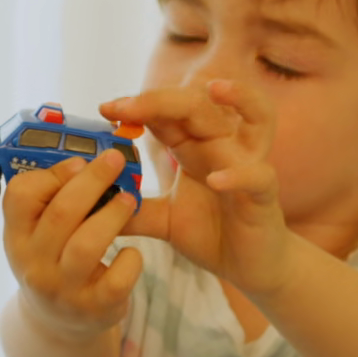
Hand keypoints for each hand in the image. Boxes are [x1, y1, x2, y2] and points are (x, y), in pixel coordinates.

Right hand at [1, 149, 143, 342]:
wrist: (57, 326)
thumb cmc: (53, 263)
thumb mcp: (38, 233)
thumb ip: (53, 198)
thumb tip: (82, 164)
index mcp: (17, 237)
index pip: (20, 196)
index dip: (52, 174)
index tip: (80, 164)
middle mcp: (34, 264)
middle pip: (61, 213)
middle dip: (92, 181)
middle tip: (115, 161)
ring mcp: (63, 289)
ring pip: (87, 245)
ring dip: (113, 216)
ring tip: (129, 200)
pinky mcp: (94, 308)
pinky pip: (116, 280)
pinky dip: (130, 260)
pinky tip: (132, 252)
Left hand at [102, 79, 291, 294]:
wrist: (249, 267)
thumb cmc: (213, 234)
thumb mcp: (164, 221)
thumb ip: (133, 211)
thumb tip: (93, 207)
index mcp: (196, 148)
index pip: (167, 113)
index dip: (138, 105)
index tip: (106, 108)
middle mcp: (223, 147)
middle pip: (199, 105)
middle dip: (161, 100)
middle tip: (126, 106)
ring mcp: (248, 165)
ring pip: (256, 118)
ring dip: (240, 98)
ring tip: (215, 90)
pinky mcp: (264, 193)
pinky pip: (257, 175)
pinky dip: (238, 174)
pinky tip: (216, 180)